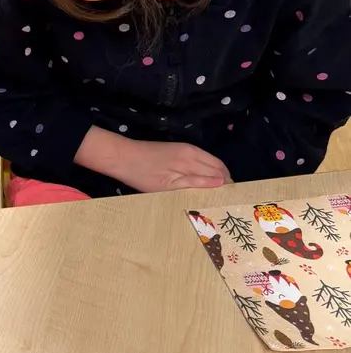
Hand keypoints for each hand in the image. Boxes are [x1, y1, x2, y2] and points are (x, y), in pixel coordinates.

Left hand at [76, 126, 230, 191]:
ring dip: (217, 177)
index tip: (230, 203)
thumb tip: (221, 183)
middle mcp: (193, 152)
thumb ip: (195, 183)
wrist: (122, 157)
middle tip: (226, 202)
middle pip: (219, 167)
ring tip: (217, 196)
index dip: (228, 188)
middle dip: (226, 183)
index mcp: (192, 159)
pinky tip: (203, 184)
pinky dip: (207, 171)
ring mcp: (186, 149)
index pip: (221, 173)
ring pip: (211, 163)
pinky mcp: (179, 150)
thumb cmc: (143, 174)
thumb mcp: (169, 185)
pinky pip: (201, 160)